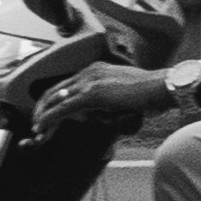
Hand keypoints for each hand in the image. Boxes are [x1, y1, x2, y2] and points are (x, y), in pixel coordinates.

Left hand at [45, 60, 191, 133]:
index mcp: (97, 69)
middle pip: (55, 90)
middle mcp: (90, 72)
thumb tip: (96, 113)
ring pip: (55, 99)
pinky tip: (41, 127)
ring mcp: (90, 81)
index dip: (54, 101)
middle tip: (37, 124)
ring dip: (43, 116)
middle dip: (42, 108)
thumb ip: (106, 101)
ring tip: (37, 130)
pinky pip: (63, 108)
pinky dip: (49, 118)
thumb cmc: (150, 93)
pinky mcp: (92, 94)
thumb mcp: (122, 94)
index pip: (67, 85)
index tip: (49, 115)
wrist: (163, 87)